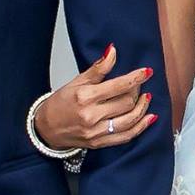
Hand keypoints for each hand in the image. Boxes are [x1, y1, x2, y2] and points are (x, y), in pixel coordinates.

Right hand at [35, 44, 157, 150]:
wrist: (46, 129)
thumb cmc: (59, 104)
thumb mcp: (76, 81)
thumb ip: (97, 68)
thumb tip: (112, 51)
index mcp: (85, 97)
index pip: (118, 86)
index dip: (136, 78)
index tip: (147, 72)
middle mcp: (91, 115)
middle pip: (126, 102)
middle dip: (137, 91)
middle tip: (138, 84)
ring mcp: (96, 131)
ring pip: (129, 119)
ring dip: (142, 107)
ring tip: (146, 97)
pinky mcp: (99, 143)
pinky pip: (126, 136)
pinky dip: (141, 127)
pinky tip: (149, 118)